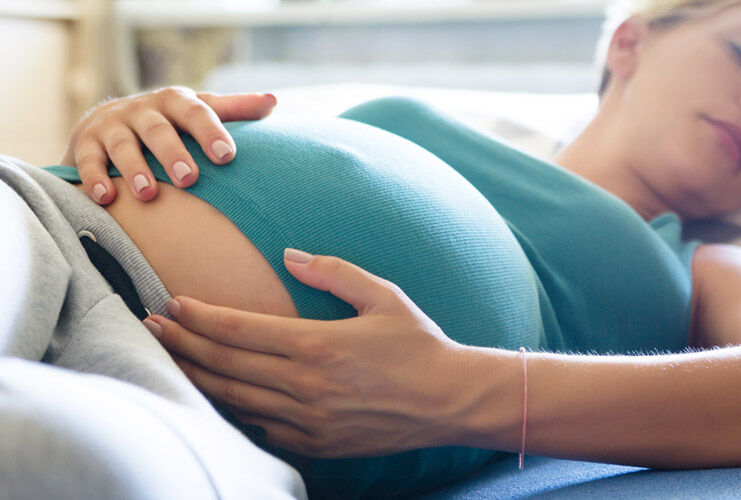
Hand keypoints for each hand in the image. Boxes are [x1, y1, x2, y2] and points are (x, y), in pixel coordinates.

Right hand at [61, 86, 277, 204]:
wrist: (110, 121)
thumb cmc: (170, 122)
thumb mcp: (199, 110)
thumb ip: (234, 109)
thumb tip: (273, 102)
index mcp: (175, 102)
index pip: (196, 112)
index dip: (211, 132)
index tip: (227, 156)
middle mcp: (143, 110)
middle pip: (158, 129)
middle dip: (172, 153)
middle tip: (189, 178)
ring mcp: (112, 126)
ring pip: (123, 145)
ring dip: (134, 169)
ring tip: (148, 194)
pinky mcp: (85, 143)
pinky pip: (88, 160)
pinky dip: (94, 179)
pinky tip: (107, 198)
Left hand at [143, 249, 472, 457]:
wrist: (450, 401)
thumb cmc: (419, 343)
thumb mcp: (383, 295)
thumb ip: (332, 271)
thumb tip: (289, 254)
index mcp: (317, 345)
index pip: (239, 330)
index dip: (199, 316)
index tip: (172, 303)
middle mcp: (305, 386)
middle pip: (225, 365)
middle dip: (182, 344)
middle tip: (151, 326)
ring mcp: (308, 420)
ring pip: (235, 400)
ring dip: (198, 378)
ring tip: (170, 358)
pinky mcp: (317, 444)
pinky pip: (261, 429)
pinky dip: (233, 411)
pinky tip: (217, 396)